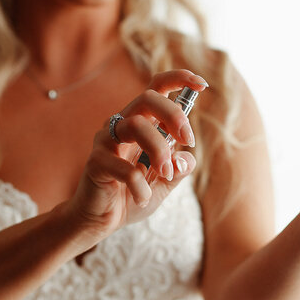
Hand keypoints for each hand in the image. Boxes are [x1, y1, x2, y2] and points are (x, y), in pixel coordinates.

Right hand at [67, 69, 207, 234]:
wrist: (101, 221)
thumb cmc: (132, 196)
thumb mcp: (165, 183)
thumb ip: (179, 168)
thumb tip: (187, 156)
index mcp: (140, 123)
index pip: (157, 88)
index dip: (179, 79)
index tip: (203, 85)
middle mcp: (122, 125)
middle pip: (148, 98)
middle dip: (174, 116)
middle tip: (188, 141)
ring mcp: (106, 141)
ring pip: (136, 125)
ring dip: (160, 150)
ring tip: (166, 175)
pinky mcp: (96, 162)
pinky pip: (125, 168)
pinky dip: (142, 187)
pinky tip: (142, 198)